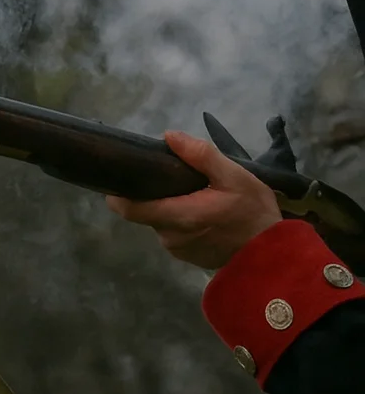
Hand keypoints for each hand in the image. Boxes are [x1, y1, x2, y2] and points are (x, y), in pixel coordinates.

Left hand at [106, 130, 281, 269]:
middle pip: (146, 212)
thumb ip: (201, 156)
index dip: (118, 195)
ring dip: (170, 209)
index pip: (130, 209)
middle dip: (154, 196)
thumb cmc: (254, 213)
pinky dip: (182, 223)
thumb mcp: (235, 177)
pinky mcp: (189, 258)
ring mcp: (179, 250)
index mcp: (178, 216)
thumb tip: (170, 136)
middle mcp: (171, 237)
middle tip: (172, 180)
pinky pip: (175, 235)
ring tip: (192, 195)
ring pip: (161, 223)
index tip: (118, 180)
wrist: (276, 256)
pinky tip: (202, 214)